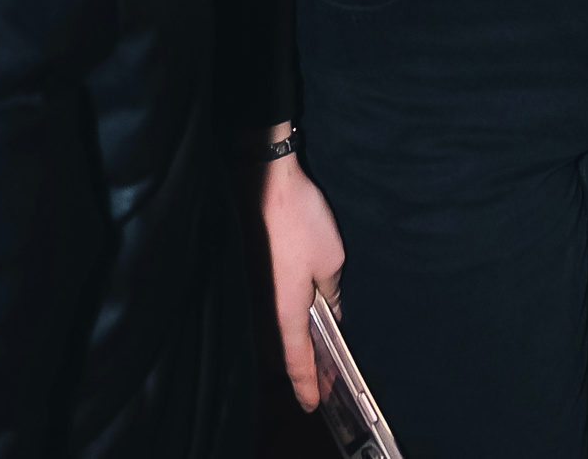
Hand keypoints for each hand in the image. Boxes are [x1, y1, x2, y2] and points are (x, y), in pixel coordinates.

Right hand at [262, 150, 344, 411]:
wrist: (265, 183)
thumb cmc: (298, 221)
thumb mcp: (331, 259)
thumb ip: (332, 292)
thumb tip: (332, 312)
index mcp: (285, 314)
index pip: (296, 362)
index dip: (306, 385)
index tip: (312, 404)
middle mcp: (265, 311)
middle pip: (281, 353)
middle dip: (300, 370)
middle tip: (320, 382)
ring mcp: (256, 294)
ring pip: (273, 334)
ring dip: (292, 346)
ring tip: (314, 352)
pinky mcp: (254, 277)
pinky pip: (269, 313)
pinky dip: (284, 324)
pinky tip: (298, 316)